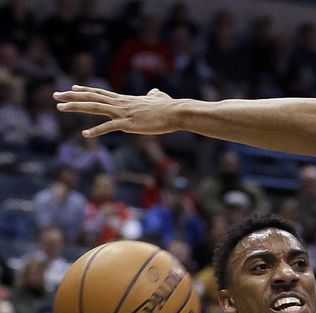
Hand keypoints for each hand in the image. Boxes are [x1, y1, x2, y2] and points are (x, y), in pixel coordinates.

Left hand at [54, 86, 177, 137]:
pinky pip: (109, 127)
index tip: (71, 89)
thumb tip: (153, 93)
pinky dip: (96, 130)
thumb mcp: (159, 98)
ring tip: (59, 108)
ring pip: (94, 107)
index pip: (100, 93)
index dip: (84, 91)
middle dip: (71, 97)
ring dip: (75, 107)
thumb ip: (153, 95)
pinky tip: (85, 134)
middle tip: (55, 96)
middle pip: (92, 97)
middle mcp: (120, 104)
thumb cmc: (169, 107)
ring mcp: (123, 113)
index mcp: (125, 100)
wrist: (175, 112)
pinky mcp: (128, 124)